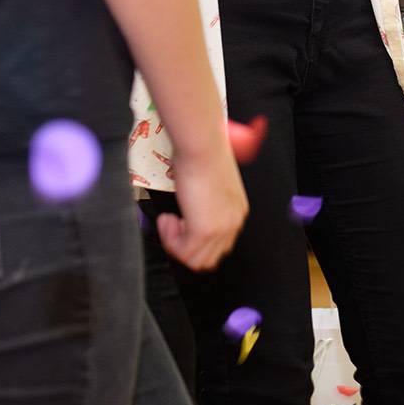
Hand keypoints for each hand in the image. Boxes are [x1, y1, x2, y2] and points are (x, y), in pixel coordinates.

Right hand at [154, 149, 247, 271]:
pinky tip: (167, 220)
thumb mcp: (209, 182)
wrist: (201, 144)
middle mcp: (233, 223)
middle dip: (185, 245)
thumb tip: (188, 213)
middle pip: (208, 258)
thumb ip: (205, 202)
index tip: (180, 223)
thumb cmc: (202, 153)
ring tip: (169, 221)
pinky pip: (183, 252)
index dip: (195, 239)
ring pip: (195, 260)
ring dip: (175, 243)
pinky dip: (170, 240)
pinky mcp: (205, 230)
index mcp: (236, 211)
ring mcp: (221, 229)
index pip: (219, 245)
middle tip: (172, 225)